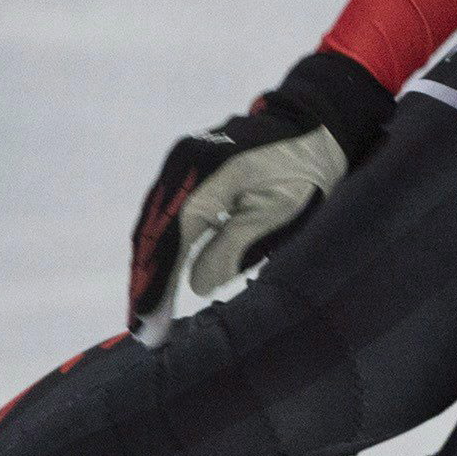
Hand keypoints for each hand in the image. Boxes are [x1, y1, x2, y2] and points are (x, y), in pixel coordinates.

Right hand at [128, 49, 395, 330]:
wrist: (316, 124)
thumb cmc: (306, 171)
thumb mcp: (279, 212)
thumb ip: (234, 247)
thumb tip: (193, 285)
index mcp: (205, 171)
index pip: (172, 240)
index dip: (158, 286)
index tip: (148, 326)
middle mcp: (183, 161)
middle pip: (153, 232)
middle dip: (145, 284)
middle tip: (140, 331)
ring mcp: (182, 161)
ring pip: (155, 224)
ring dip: (148, 269)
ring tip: (144, 313)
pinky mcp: (188, 168)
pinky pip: (166, 214)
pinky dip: (161, 248)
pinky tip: (159, 277)